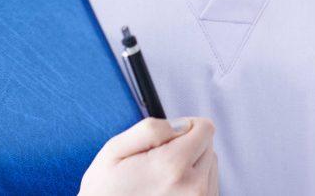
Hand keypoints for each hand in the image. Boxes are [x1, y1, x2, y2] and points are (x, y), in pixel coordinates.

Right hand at [79, 117, 218, 195]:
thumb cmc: (105, 191)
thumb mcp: (114, 150)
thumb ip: (151, 129)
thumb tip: (182, 125)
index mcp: (173, 166)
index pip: (205, 128)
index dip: (184, 127)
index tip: (166, 140)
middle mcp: (193, 187)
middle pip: (208, 145)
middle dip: (187, 147)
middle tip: (157, 164)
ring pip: (210, 164)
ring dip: (191, 166)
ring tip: (162, 181)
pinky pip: (209, 184)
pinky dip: (193, 183)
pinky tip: (170, 191)